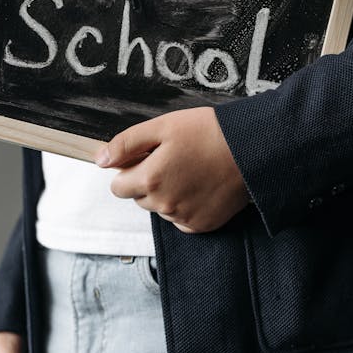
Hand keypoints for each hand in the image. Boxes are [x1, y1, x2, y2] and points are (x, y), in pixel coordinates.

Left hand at [94, 106, 251, 233]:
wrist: (252, 150)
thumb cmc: (209, 133)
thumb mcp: (163, 127)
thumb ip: (126, 144)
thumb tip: (100, 160)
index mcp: (150, 179)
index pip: (118, 186)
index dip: (130, 170)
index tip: (146, 158)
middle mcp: (164, 204)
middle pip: (139, 198)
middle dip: (149, 181)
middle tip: (174, 161)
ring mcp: (182, 218)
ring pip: (160, 209)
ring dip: (168, 194)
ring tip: (191, 171)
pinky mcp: (201, 225)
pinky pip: (180, 219)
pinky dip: (186, 206)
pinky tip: (200, 187)